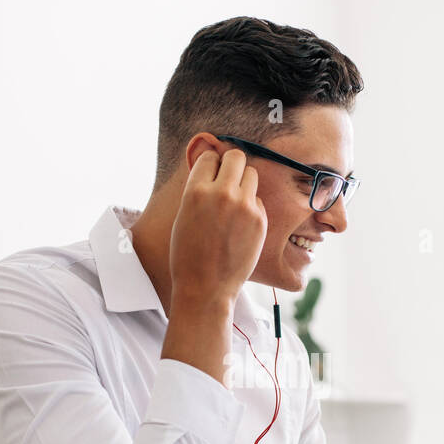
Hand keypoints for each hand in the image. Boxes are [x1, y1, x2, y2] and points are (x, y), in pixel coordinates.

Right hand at [168, 146, 266, 309]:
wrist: (205, 287)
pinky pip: (258, 199)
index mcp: (196, 191)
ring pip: (251, 173)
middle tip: (228, 180)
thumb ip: (198, 190)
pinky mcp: (260, 219)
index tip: (211, 176)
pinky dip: (251, 207)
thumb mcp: (183, 215)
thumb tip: (212, 165)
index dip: (211, 166)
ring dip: (244, 183)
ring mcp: (244, 206)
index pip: (210, 156)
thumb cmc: (188, 254)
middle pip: (236, 156)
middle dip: (231, 165)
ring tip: (234, 203)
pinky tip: (241, 225)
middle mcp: (221, 193)